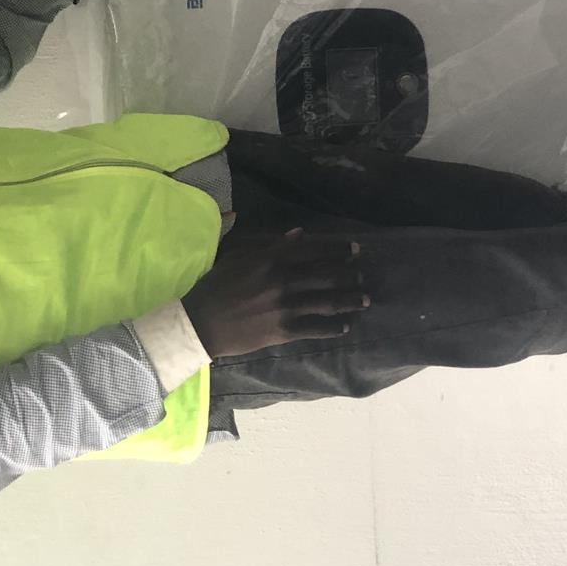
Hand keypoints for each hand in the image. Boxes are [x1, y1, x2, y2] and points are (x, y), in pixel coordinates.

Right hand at [182, 229, 367, 358]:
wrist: (202, 323)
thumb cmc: (217, 285)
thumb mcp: (240, 256)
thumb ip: (271, 244)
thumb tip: (299, 234)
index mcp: (271, 258)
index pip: (314, 249)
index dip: (338, 249)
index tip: (355, 248)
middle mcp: (283, 280)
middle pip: (327, 274)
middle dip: (350, 273)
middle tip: (362, 273)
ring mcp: (286, 307)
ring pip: (328, 301)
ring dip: (350, 300)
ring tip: (364, 299)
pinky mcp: (285, 331)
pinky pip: (317, 328)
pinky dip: (335, 327)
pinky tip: (345, 326)